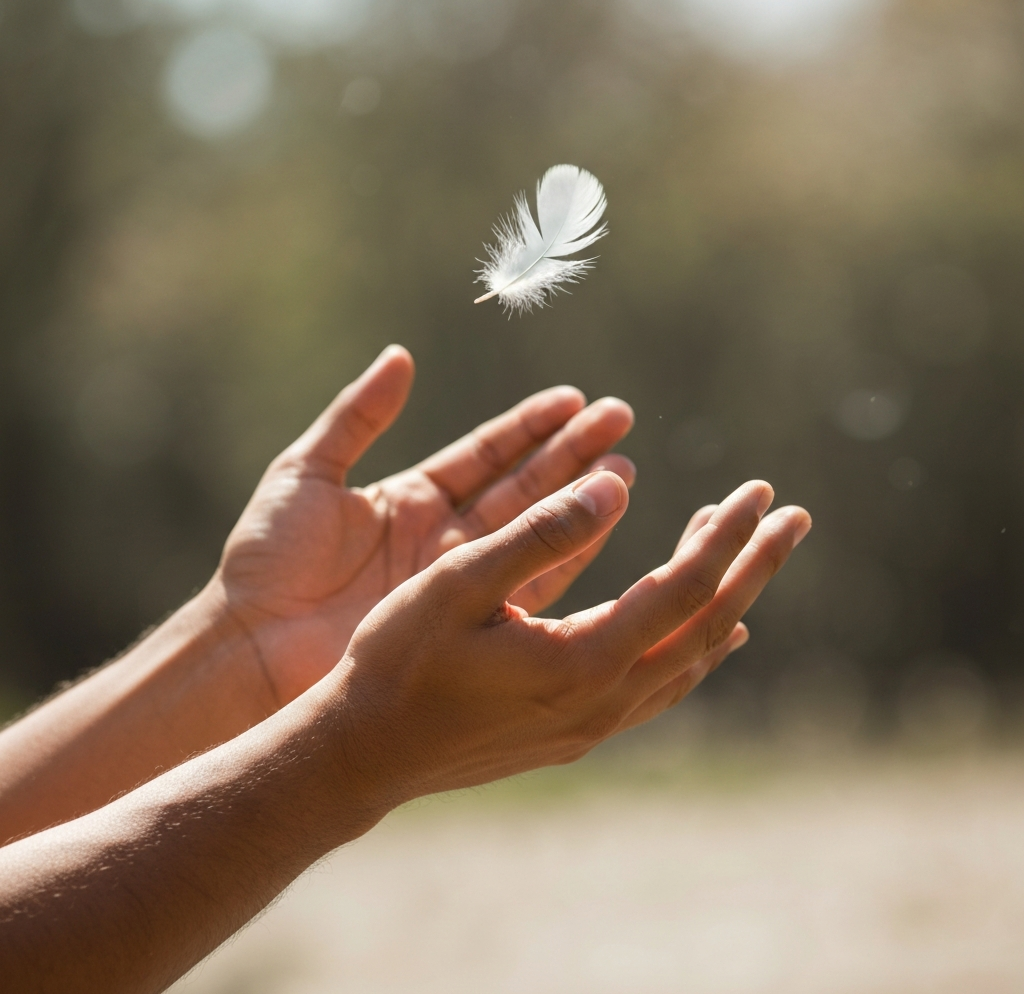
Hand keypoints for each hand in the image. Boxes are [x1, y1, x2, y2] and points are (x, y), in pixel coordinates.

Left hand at [216, 346, 635, 706]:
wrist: (250, 648)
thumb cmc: (267, 563)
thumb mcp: (307, 473)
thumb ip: (357, 416)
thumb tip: (401, 356)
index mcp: (410, 499)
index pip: (484, 454)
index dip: (529, 427)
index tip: (574, 400)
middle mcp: (442, 537)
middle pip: (519, 486)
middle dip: (570, 453)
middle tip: (618, 422)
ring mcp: (455, 582)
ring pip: (531, 532)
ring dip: (577, 500)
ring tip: (623, 469)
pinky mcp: (459, 622)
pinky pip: (522, 586)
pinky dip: (562, 557)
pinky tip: (596, 527)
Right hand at [331, 473, 810, 804]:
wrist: (362, 754)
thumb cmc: (397, 661)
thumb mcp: (457, 583)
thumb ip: (537, 533)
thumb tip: (615, 487)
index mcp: (581, 661)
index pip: (684, 589)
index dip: (727, 536)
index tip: (759, 490)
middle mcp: (602, 702)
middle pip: (707, 626)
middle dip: (754, 565)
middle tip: (793, 516)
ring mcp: (592, 726)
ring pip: (690, 661)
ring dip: (727, 601)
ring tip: (751, 555)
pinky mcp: (574, 735)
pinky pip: (663, 688)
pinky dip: (697, 651)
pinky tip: (707, 635)